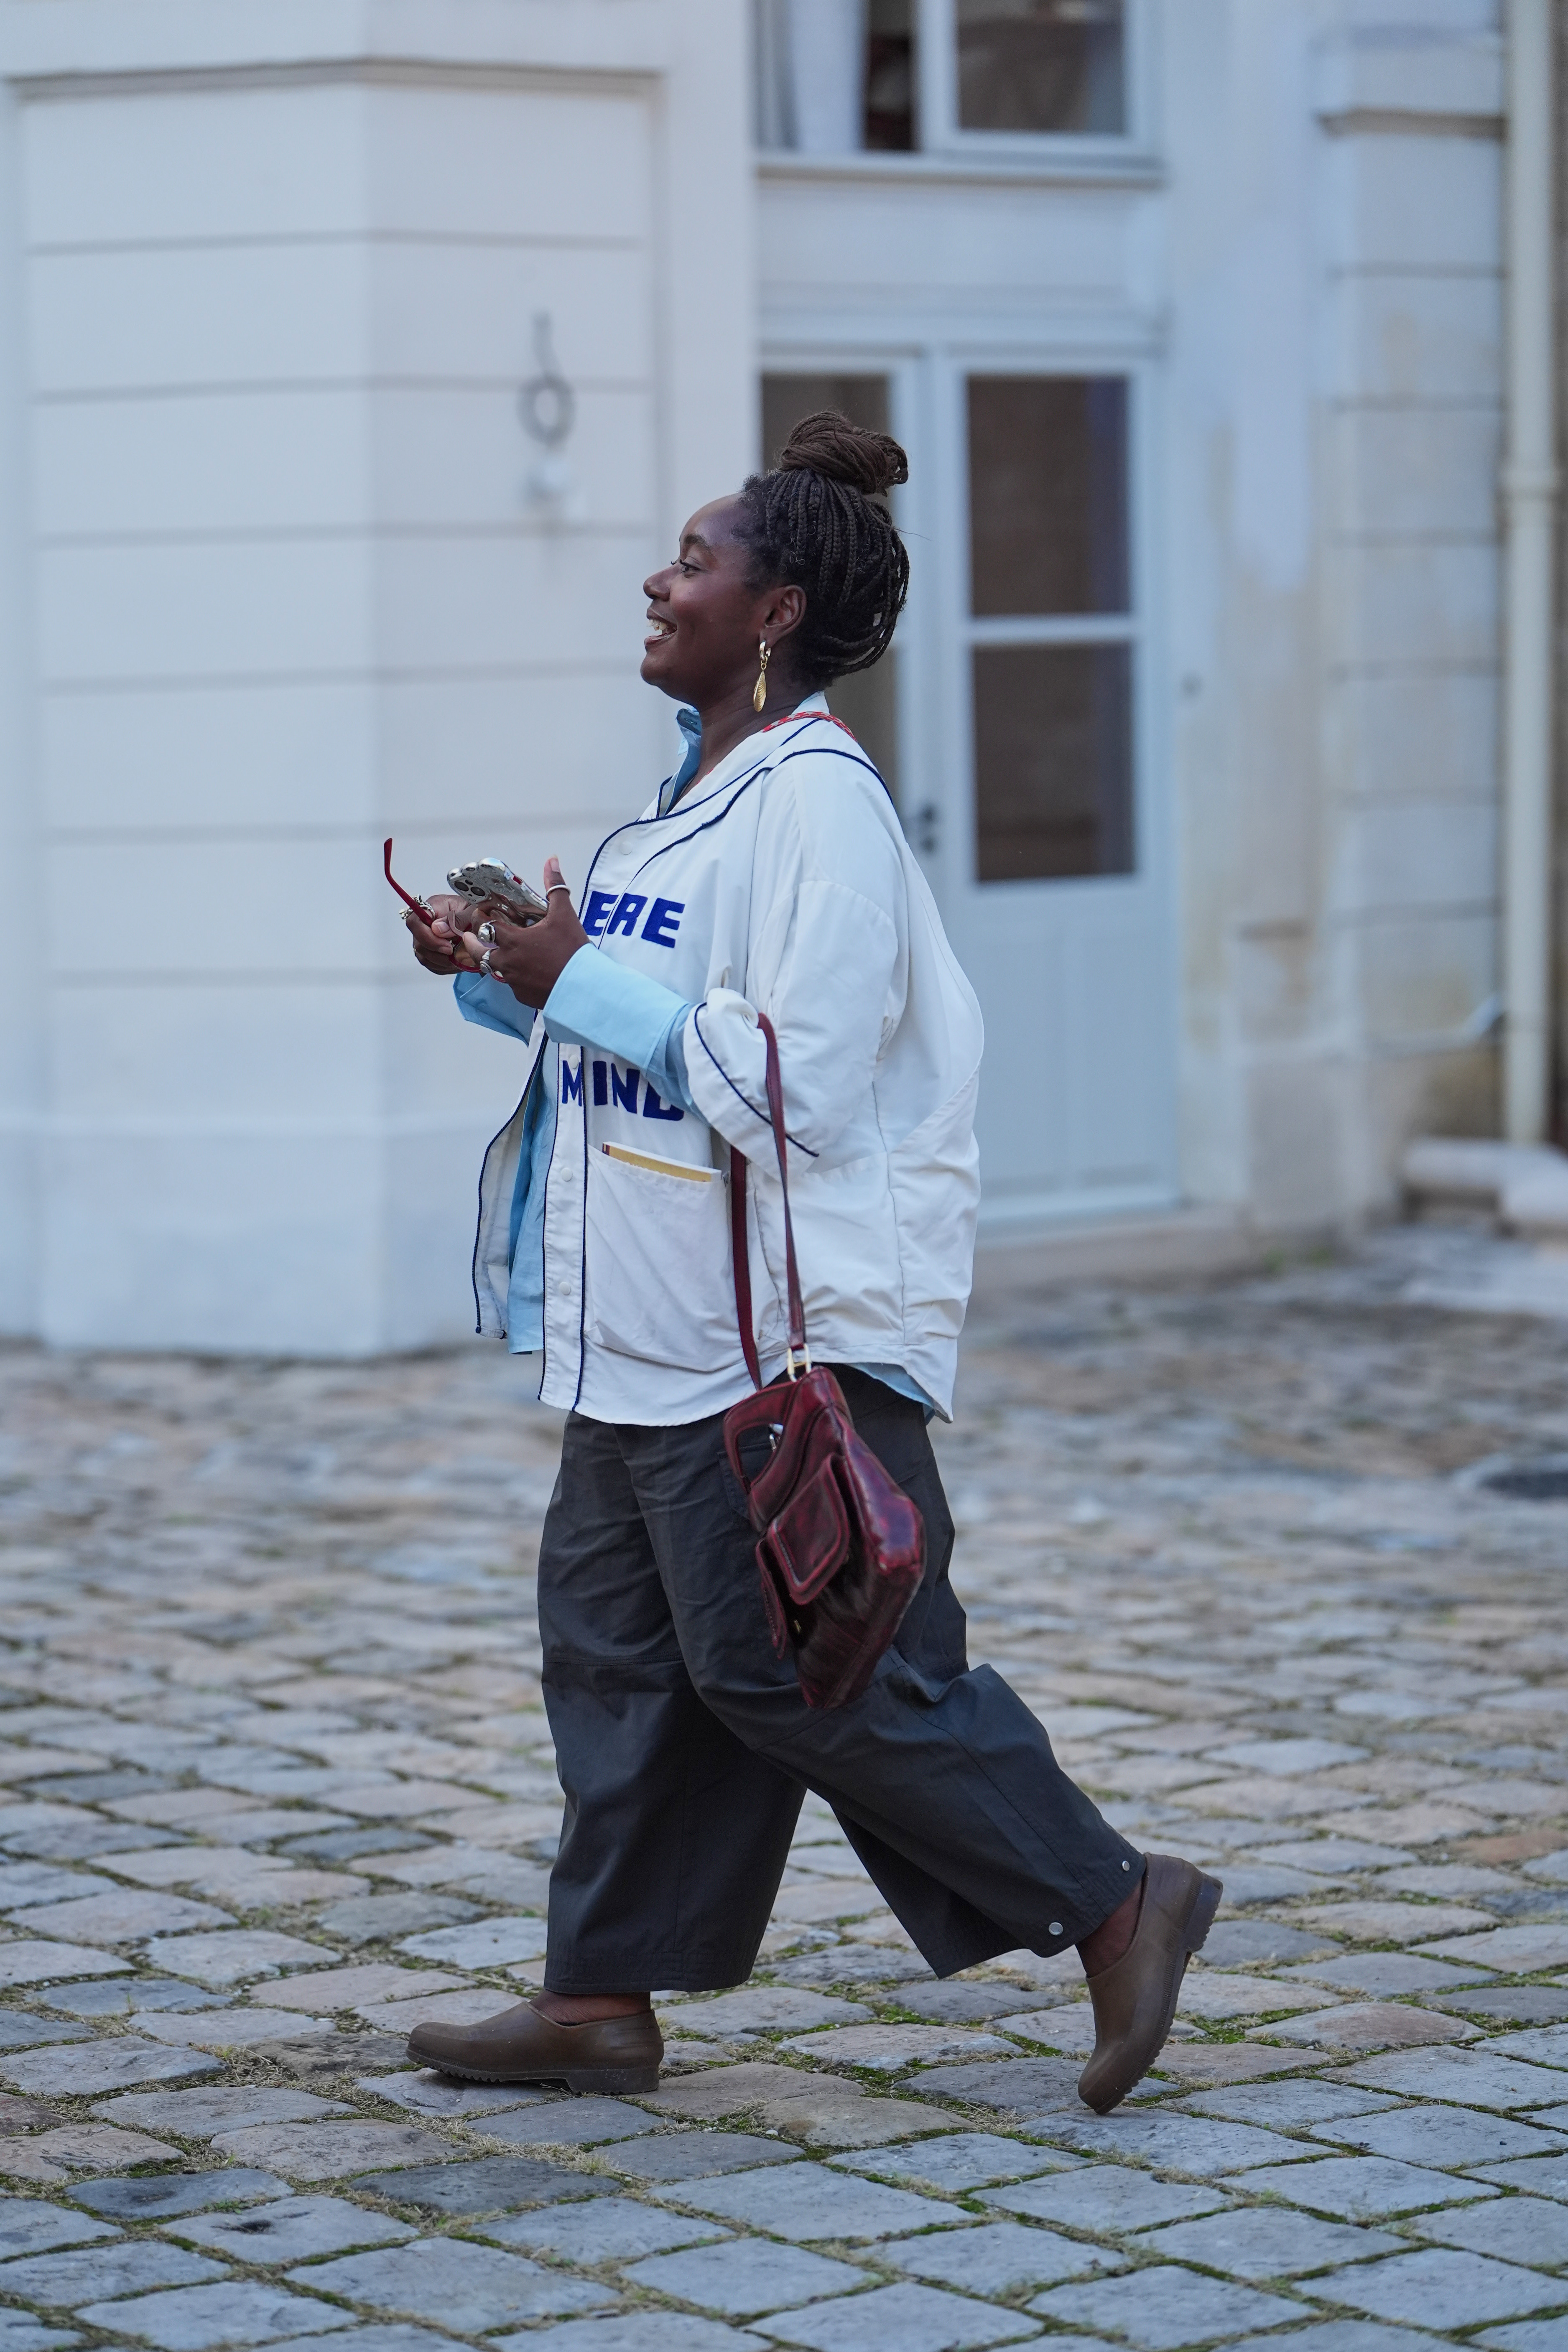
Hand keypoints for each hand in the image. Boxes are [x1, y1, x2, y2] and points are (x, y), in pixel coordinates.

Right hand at [406, 891, 480, 973]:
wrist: (483, 923)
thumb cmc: (477, 914)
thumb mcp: (472, 912)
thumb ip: (456, 919)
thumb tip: (437, 929)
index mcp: (433, 907)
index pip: (415, 922)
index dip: (426, 936)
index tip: (446, 944)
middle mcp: (426, 923)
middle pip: (418, 942)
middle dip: (437, 951)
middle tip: (454, 952)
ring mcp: (427, 938)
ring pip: (424, 956)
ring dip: (442, 961)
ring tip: (460, 957)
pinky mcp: (432, 952)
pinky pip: (432, 964)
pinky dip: (445, 966)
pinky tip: (457, 961)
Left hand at [461, 858, 587, 1004]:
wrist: (583, 987)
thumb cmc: (572, 951)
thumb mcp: (564, 914)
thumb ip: (555, 887)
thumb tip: (551, 861)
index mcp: (513, 940)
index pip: (487, 927)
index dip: (482, 920)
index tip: (480, 915)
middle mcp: (508, 961)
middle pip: (479, 952)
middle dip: (472, 944)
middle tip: (469, 938)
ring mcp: (514, 981)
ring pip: (494, 970)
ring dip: (492, 961)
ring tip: (494, 956)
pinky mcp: (523, 996)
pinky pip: (512, 986)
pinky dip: (515, 979)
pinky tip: (523, 974)